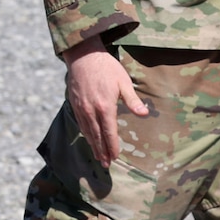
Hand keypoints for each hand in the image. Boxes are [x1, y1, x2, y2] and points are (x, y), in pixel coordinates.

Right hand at [63, 37, 147, 164]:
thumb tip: (144, 114)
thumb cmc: (106, 67)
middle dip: (102, 151)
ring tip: (98, 156)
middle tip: (106, 164)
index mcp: (105, 106)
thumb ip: (132, 99)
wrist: (83, 55)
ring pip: (87, 131)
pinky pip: (80, 123)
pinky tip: (89, 138)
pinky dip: (85, 134)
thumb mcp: (123, 81)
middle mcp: (91, 110)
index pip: (109, 132)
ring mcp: (81, 108)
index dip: (112, 146)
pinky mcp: (75, 104)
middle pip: (97, 136)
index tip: (115, 157)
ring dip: (93, 145)